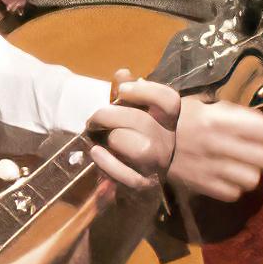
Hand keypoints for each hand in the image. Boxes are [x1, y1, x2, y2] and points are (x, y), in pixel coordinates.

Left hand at [80, 78, 183, 222]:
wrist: (130, 191)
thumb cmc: (127, 145)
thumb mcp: (126, 118)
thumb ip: (124, 97)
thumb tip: (122, 72)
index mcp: (166, 122)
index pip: (169, 101)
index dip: (146, 91)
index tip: (121, 89)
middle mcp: (167, 143)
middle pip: (142, 121)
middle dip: (108, 116)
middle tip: (93, 120)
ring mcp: (157, 166)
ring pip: (137, 147)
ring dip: (110, 141)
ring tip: (97, 141)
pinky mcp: (144, 186)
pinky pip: (125, 174)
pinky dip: (106, 163)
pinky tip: (96, 155)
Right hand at [166, 93, 262, 208]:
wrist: (139, 138)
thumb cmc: (172, 118)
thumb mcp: (200, 104)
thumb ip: (230, 112)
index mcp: (217, 120)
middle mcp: (217, 145)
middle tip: (260, 150)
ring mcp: (210, 167)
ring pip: (251, 178)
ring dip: (252, 172)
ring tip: (245, 166)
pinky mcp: (201, 185)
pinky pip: (232, 193)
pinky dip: (234, 187)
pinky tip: (229, 177)